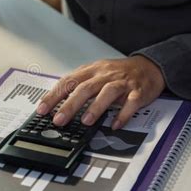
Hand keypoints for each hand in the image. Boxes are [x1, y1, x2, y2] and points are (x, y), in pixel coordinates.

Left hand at [37, 56, 165, 129]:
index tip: (42, 109)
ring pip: (107, 93)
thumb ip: (78, 85)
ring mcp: (122, 83)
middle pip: (85, 88)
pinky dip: (123, 114)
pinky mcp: (138, 91)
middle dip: (70, 105)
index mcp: (91, 70)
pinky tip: (115, 124)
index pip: (68, 81)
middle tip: (59, 120)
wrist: (148, 66)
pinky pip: (131, 103)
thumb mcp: (95, 73)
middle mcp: (105, 75)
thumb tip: (56, 104)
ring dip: (96, 107)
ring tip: (85, 121)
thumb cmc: (117, 73)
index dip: (54, 95)